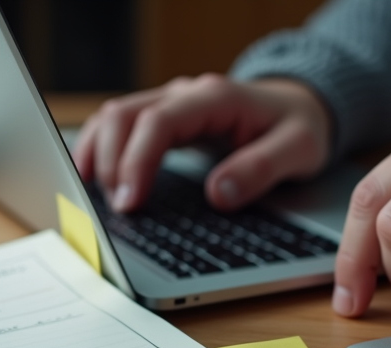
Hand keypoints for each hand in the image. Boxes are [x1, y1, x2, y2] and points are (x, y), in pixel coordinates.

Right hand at [73, 74, 330, 211]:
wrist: (302, 107)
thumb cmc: (300, 128)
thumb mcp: (298, 149)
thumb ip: (262, 168)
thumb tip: (218, 194)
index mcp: (216, 97)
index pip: (159, 122)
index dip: (138, 161)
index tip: (130, 201)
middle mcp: (186, 96)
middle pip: (125, 115)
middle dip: (110, 161)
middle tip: (114, 210)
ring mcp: (172, 105)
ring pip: (116, 117)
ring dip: (97, 154)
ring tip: (88, 197)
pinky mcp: (165, 120)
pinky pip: (123, 128)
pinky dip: (102, 151)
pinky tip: (93, 181)